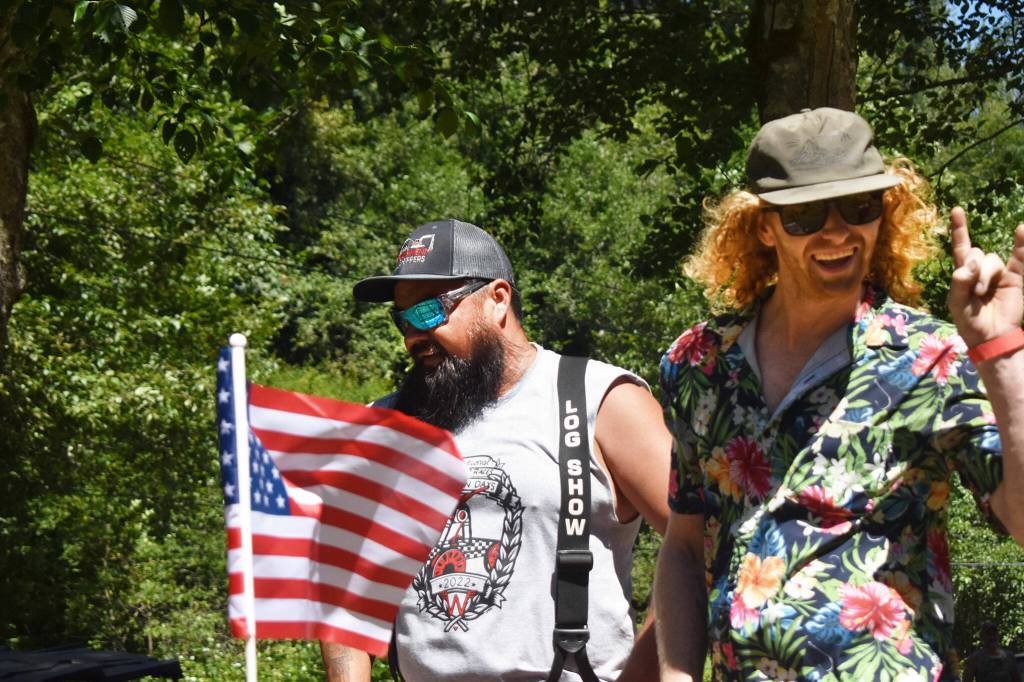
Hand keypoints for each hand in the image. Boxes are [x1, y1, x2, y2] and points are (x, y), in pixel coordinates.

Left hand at [946, 206, 1023, 347]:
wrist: (991, 336)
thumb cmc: (969, 321)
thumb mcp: (956, 303)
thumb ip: (960, 282)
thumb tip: (972, 261)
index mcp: (964, 273)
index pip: (961, 247)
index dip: (960, 229)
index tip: (957, 210)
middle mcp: (981, 269)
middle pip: (977, 254)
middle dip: (974, 271)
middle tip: (974, 292)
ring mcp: (999, 273)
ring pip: (992, 260)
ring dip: (986, 275)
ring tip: (983, 293)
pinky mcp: (1015, 278)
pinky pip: (1019, 257)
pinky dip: (1022, 243)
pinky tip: (1022, 229)